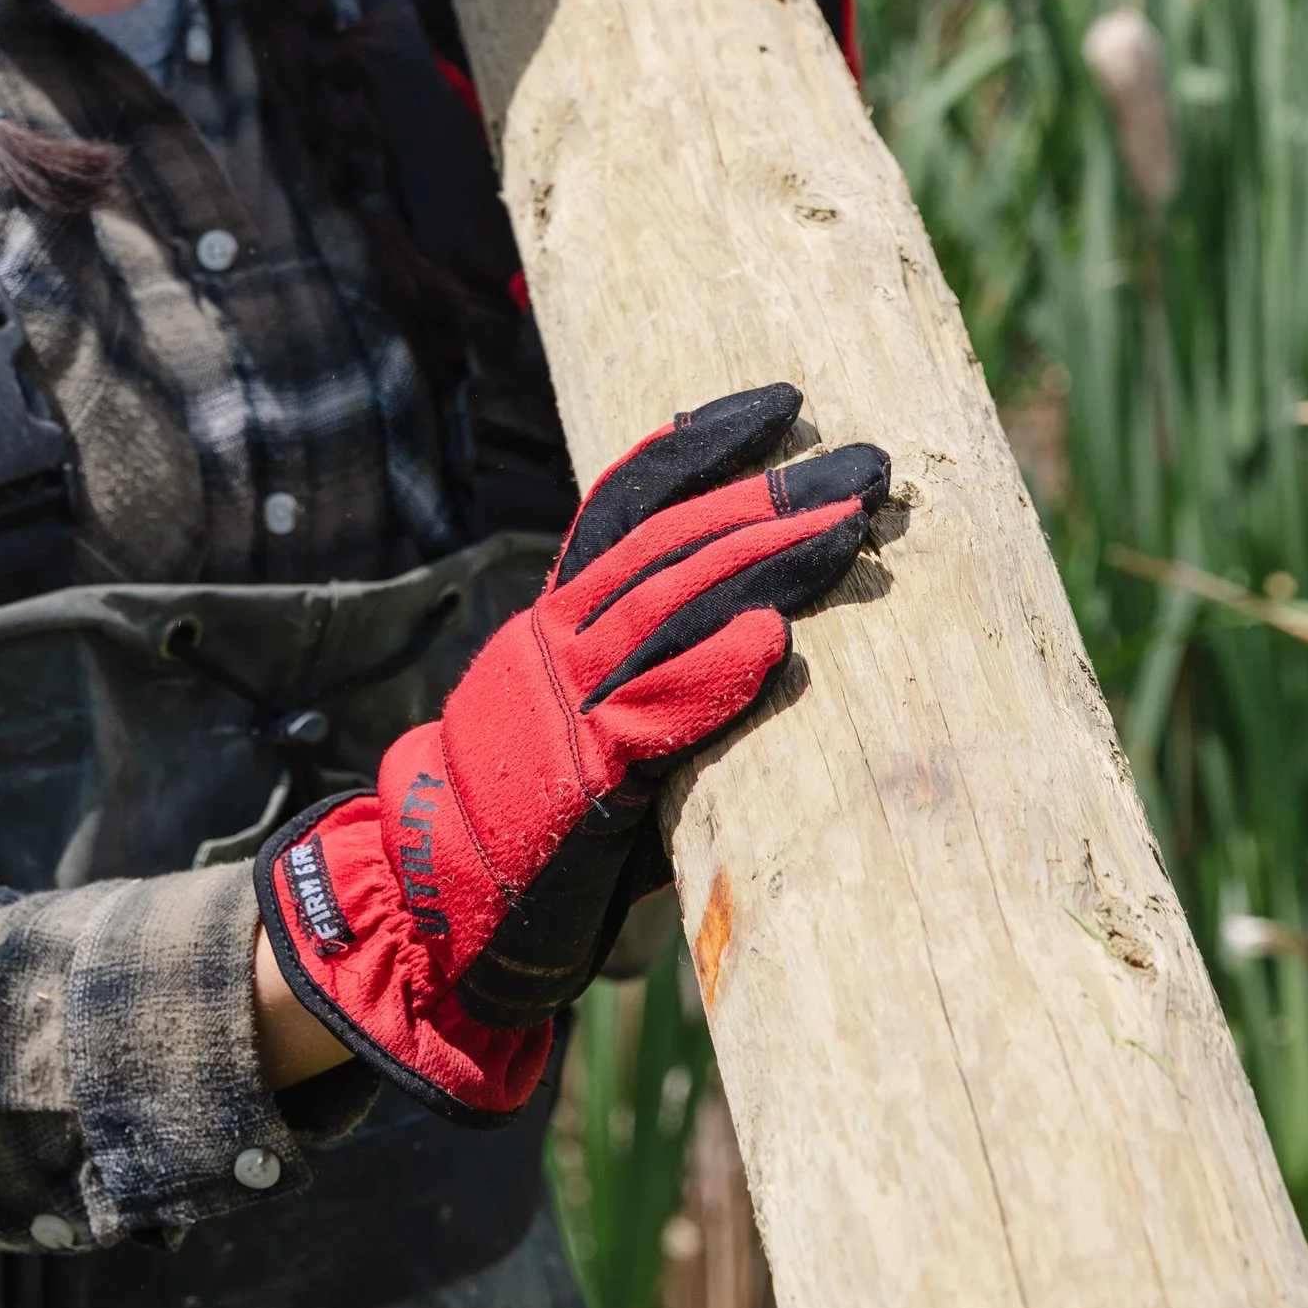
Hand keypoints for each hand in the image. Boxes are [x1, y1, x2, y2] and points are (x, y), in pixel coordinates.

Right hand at [255, 385, 887, 1114]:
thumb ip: (663, 683)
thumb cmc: (541, 828)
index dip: (703, 444)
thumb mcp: (598, 728)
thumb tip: (766, 642)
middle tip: (865, 460)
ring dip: (767, 563)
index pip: (629, 503)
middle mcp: (558, 642)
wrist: (442, 907)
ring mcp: (566, 705)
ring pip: (670, 609)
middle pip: (669, 542)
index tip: (780, 400)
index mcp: (560, 622)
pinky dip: (713, 675)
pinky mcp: (582, 780)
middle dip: (773, 493)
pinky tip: (774, 643)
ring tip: (849, 528)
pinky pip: (652, 714)